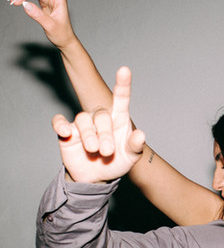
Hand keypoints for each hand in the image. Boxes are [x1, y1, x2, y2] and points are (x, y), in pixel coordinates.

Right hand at [53, 66, 144, 182]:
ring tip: (94, 150)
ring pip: (83, 119)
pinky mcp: (66, 133)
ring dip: (89, 135)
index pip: (121, 98)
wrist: (96, 177)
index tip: (124, 70)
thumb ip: (135, 146)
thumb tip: (140, 134)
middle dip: (105, 134)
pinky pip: (59, 122)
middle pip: (101, 116)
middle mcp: (100, 118)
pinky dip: (59, 125)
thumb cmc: (116, 162)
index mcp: (118, 119)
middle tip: (108, 151)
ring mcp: (83, 124)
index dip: (122, 84)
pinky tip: (65, 132)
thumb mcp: (130, 157)